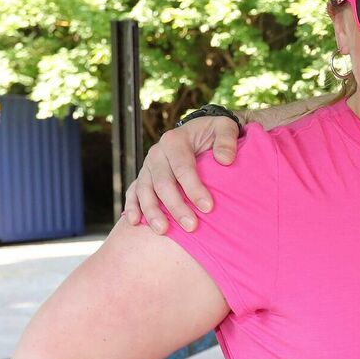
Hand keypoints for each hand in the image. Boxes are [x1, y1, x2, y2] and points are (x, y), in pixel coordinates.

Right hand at [123, 116, 239, 233]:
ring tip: (163, 230)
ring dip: (152, 211)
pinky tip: (135, 222)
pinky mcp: (144, 176)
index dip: (194, 188)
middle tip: (191, 226)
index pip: (183, 168)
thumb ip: (227, 140)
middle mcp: (157, 153)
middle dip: (176, 206)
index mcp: (174, 141)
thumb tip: (225, 160)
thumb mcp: (225, 128)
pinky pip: (133, 192)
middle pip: (163, 183)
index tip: (208, 207)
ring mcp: (148, 166)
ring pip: (145, 190)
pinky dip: (132, 206)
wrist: (200, 131)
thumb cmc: (214, 132)